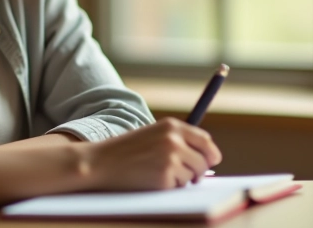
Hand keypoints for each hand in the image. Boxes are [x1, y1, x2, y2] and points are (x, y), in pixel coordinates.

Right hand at [77, 117, 221, 190]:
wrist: (101, 162)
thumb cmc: (126, 150)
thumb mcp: (153, 135)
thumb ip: (178, 140)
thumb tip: (208, 158)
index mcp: (172, 126)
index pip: (206, 140)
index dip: (210, 154)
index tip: (211, 161)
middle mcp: (174, 139)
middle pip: (205, 160)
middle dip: (199, 171)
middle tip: (189, 176)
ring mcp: (171, 158)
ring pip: (194, 175)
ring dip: (183, 179)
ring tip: (160, 173)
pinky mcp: (165, 176)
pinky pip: (180, 186)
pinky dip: (170, 186)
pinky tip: (152, 179)